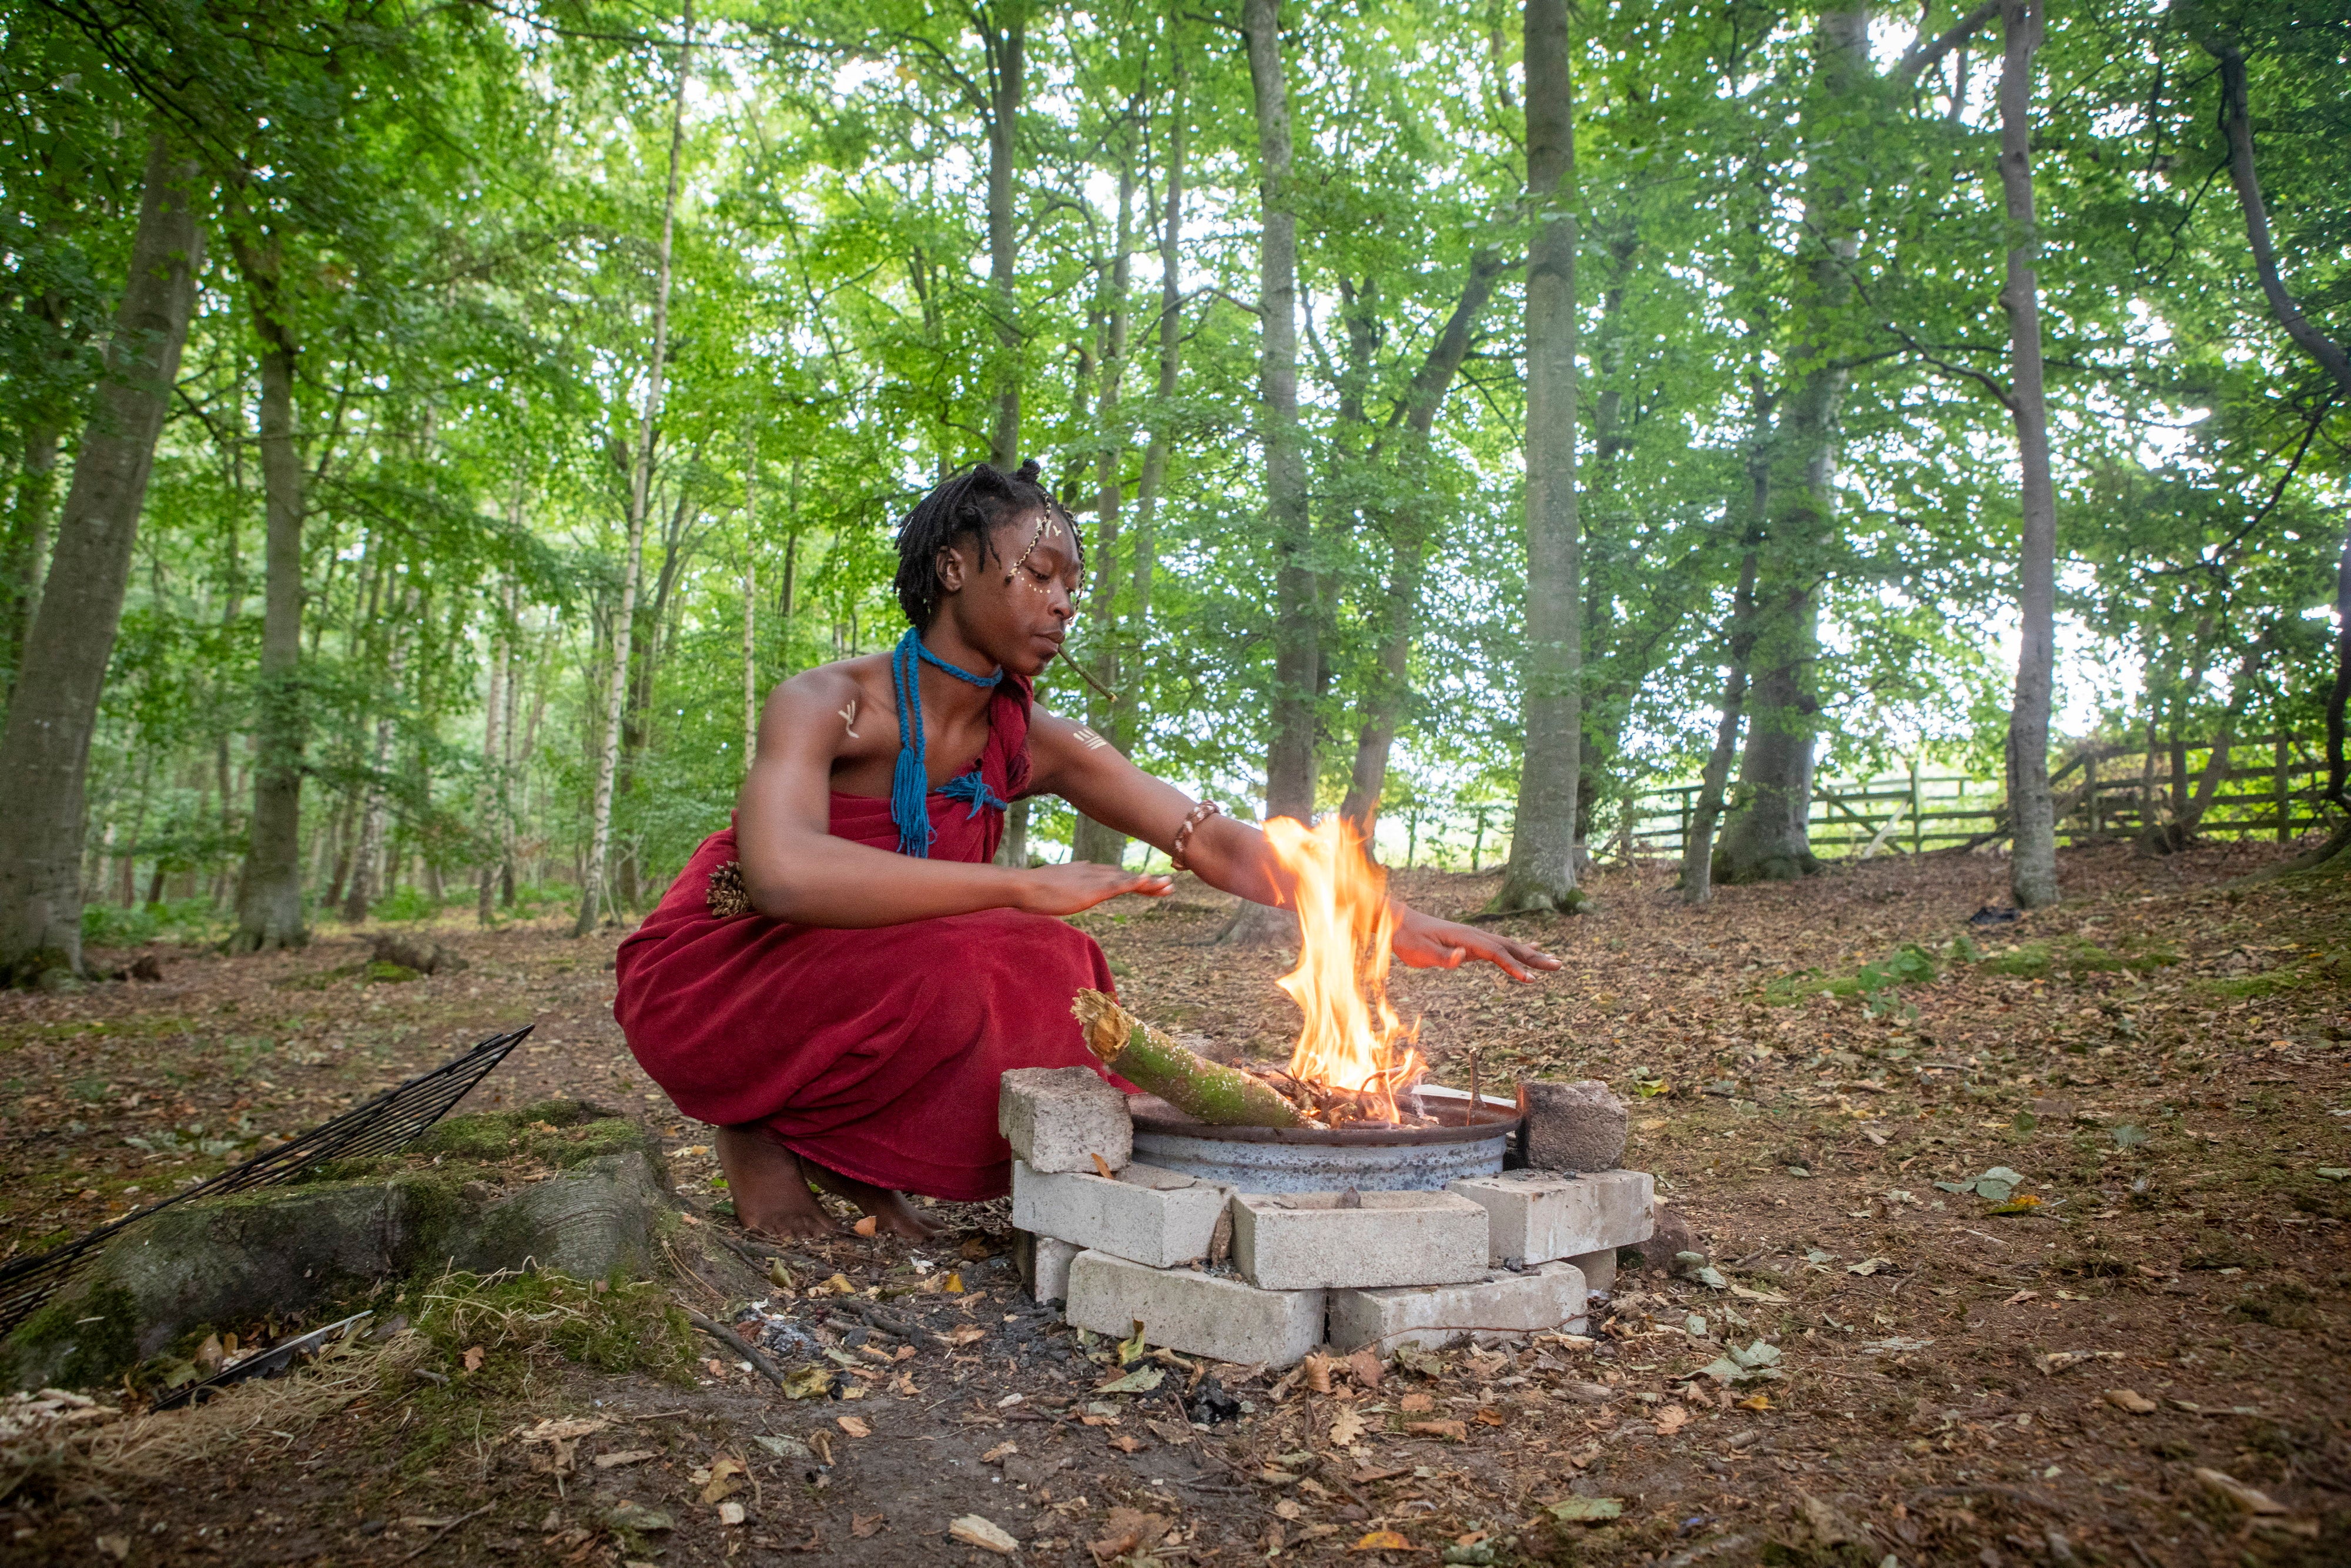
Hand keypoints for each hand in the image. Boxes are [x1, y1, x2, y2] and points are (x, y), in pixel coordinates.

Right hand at [1015, 862, 1173, 916]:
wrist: (1025, 886)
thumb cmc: (1034, 890)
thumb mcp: (1057, 886)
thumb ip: (1069, 884)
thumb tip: (1073, 884)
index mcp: (1087, 872)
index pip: (1116, 876)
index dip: (1134, 880)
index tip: (1150, 883)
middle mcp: (1095, 872)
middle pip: (1126, 876)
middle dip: (1149, 882)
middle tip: (1169, 884)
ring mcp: (1095, 879)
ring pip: (1128, 880)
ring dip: (1150, 883)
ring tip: (1169, 885)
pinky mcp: (1093, 889)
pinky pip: (1120, 885)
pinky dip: (1136, 882)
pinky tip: (1150, 881)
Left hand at [1390, 907, 1561, 980]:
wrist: (1399, 923)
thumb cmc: (1409, 940)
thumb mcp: (1421, 953)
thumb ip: (1443, 957)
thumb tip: (1463, 957)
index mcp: (1467, 939)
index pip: (1497, 954)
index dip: (1514, 967)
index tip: (1531, 980)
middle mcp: (1475, 936)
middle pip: (1511, 947)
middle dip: (1534, 959)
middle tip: (1558, 966)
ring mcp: (1475, 938)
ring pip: (1509, 946)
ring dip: (1531, 955)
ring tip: (1552, 961)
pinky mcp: (1472, 942)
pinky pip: (1500, 947)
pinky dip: (1518, 949)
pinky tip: (1530, 949)